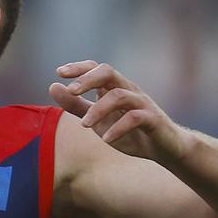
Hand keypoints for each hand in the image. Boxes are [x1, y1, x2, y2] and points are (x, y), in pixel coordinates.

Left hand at [50, 60, 189, 163]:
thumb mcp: (97, 119)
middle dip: (88, 79)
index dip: (79, 67)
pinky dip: (118, 128)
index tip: (59, 72)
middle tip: (72, 91)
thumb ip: (76, 105)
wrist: (164, 149)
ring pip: (119, 95)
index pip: (96, 68)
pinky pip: (135, 118)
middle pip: (108, 72)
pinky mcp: (153, 120)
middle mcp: (128, 90)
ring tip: (84, 125)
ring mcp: (142, 104)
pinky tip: (105, 140)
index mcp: (114, 88)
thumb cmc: (130, 132)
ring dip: (98, 109)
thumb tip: (52, 86)